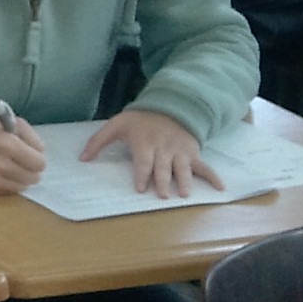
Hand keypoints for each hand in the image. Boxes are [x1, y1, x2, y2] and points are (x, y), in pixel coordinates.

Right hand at [0, 114, 48, 193]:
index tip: (32, 155)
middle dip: (31, 170)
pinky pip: (7, 191)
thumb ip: (31, 136)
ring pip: (21, 187)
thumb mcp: (11, 123)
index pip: (38, 163)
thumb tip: (41, 154)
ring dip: (21, 178)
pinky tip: (3, 174)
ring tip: (13, 168)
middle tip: (24, 163)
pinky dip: (9, 184)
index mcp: (7, 144)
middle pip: (32, 177)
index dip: (38, 159)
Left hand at [81, 109, 224, 199]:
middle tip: (162, 196)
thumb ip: (98, 142)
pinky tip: (221, 188)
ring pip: (182, 168)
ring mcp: (180, 151)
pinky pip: (204, 166)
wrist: (168, 106)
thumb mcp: (116, 125)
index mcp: (144, 142)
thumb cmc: (139, 120)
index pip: (143, 161)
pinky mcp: (192, 153)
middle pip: (163, 167)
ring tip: (184, 194)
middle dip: (162, 181)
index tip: (141, 188)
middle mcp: (163, 148)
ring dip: (184, 181)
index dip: (142, 174)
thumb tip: (82, 159)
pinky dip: (213, 177)